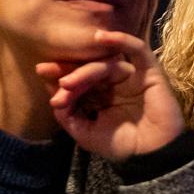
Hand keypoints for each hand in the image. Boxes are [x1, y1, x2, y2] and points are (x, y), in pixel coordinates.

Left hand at [39, 30, 186, 160]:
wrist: (152, 156)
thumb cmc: (122, 146)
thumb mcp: (84, 132)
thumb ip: (68, 114)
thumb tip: (53, 92)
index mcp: (100, 95)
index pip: (78, 78)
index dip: (60, 73)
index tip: (41, 71)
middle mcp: (115, 83)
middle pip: (89, 68)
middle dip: (69, 71)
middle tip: (54, 79)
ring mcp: (132, 76)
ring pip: (106, 64)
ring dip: (85, 71)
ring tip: (68, 82)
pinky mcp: (150, 72)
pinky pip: (137, 50)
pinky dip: (121, 40)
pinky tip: (102, 37)